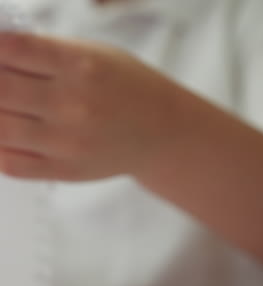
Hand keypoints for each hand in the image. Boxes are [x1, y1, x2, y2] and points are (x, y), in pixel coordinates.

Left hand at [0, 32, 173, 180]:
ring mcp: (68, 142)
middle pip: (0, 90)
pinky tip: (6, 137)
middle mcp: (73, 104)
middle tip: (1, 85)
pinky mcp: (65, 170)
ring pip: (1, 128)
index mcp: (80, 65)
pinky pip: (13, 164)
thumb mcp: (96, 54)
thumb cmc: (129, 89)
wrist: (160, 134)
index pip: (12, 50)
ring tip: (6, 110)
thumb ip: (48, 54)